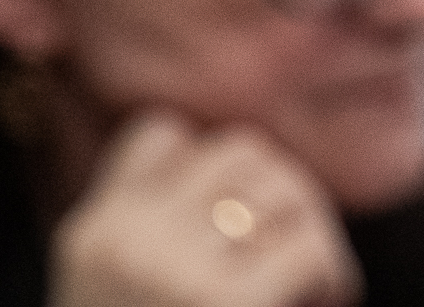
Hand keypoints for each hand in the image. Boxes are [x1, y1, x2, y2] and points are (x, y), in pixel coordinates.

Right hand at [50, 112, 363, 306]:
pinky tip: (326, 304)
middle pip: (240, 150)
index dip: (214, 167)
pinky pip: (309, 245)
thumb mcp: (115, 295)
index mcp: (91, 237)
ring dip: (311, 229)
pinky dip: (332, 274)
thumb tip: (251, 168)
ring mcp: (172, 269)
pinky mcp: (227, 306)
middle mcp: (125, 241)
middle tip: (293, 256)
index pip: (163, 134)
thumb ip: (157, 237)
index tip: (240, 220)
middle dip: (281, 196)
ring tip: (311, 285)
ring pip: (284, 187)